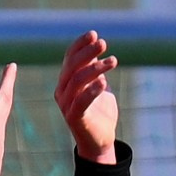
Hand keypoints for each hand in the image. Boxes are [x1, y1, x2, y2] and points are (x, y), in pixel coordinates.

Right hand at [53, 31, 119, 163]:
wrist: (100, 141)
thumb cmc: (100, 112)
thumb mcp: (99, 86)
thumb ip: (95, 70)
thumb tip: (96, 49)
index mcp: (66, 81)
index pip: (68, 58)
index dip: (80, 45)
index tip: (93, 34)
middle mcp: (62, 91)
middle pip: (71, 66)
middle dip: (87, 52)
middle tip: (103, 43)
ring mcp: (66, 104)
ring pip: (77, 81)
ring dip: (95, 68)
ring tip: (113, 61)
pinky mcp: (75, 118)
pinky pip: (81, 101)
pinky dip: (93, 91)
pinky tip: (105, 83)